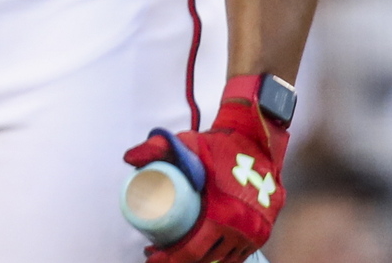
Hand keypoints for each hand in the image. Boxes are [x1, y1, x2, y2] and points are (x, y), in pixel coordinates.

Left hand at [122, 78, 288, 262]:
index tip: (150, 257)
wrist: (258, 140)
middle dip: (179, 261)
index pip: (191, 251)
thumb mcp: (188, 143)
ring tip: (177, 255)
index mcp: (223, 214)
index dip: (168, 259)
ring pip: (222, 261)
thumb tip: (129, 159)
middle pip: (205, 259)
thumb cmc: (220, 144)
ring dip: (200, 262)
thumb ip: (157, 147)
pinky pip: (239, 256)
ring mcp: (255, 234)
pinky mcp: (263, 233)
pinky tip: (205, 255)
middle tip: (159, 255)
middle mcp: (242, 230)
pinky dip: (220, 259)